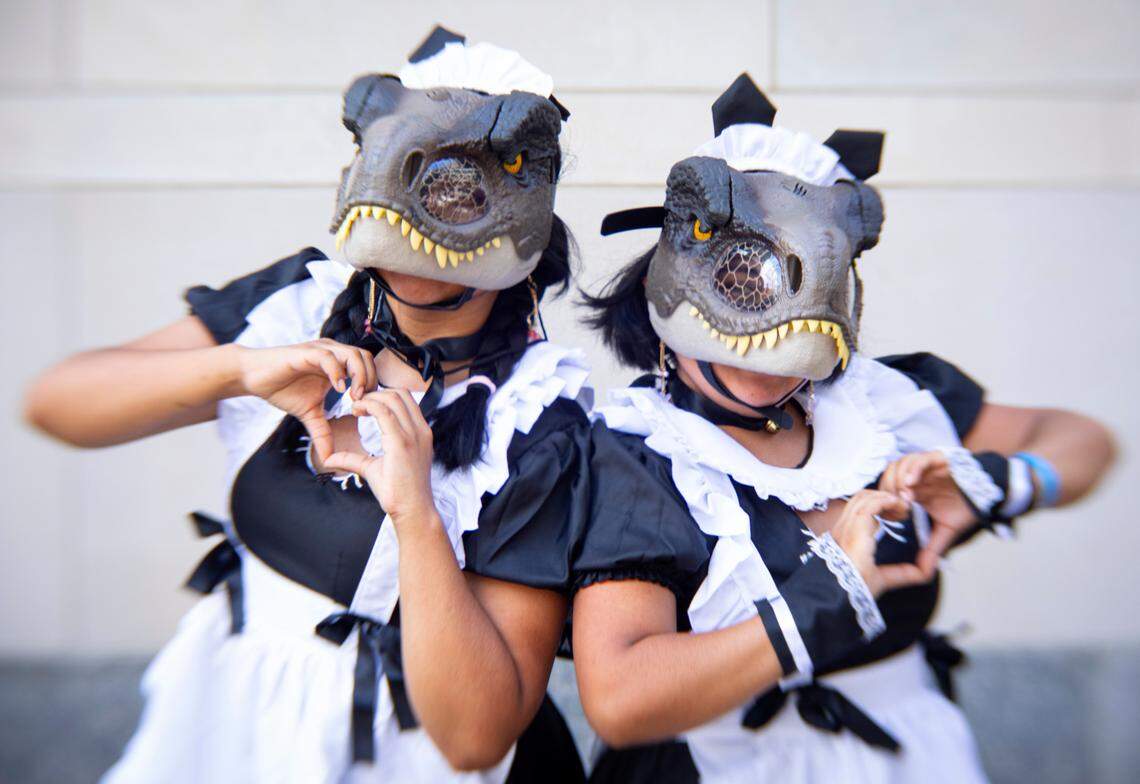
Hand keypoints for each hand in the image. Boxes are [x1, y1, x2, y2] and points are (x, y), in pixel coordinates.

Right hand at [237, 339, 376, 460]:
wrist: (253, 376)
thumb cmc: (282, 388)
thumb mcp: (308, 414)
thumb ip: (322, 433)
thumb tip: (329, 458)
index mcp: (337, 365)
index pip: (368, 368)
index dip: (373, 387)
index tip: (368, 408)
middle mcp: (333, 354)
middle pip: (366, 358)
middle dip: (372, 381)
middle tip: (364, 403)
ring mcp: (321, 351)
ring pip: (353, 355)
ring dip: (359, 376)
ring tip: (354, 397)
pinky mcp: (306, 352)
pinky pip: (329, 357)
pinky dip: (338, 372)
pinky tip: (339, 390)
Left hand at [323, 389, 436, 522]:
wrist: (413, 511)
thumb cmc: (399, 494)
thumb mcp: (374, 469)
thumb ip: (354, 459)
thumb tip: (331, 459)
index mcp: (419, 433)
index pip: (405, 400)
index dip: (383, 395)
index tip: (364, 405)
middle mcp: (420, 431)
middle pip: (400, 393)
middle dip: (375, 393)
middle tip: (357, 403)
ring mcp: (414, 435)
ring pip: (393, 398)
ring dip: (370, 398)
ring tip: (355, 407)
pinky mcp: (402, 443)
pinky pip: (384, 413)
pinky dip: (368, 406)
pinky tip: (356, 412)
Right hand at [830, 490, 930, 596]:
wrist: (844, 595)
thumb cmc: (859, 589)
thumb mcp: (888, 578)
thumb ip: (906, 573)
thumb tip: (928, 571)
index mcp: (847, 536)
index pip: (858, 508)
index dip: (878, 506)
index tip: (897, 516)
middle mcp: (844, 527)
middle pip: (860, 497)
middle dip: (881, 497)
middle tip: (902, 509)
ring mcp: (848, 525)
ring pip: (864, 496)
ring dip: (886, 497)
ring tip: (903, 508)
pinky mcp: (856, 527)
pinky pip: (871, 503)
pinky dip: (887, 501)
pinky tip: (900, 508)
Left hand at [878, 451, 977, 575]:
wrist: (989, 493)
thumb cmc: (965, 508)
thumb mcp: (945, 531)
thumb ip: (932, 548)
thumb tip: (925, 572)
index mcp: (913, 492)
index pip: (886, 491)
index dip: (885, 502)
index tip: (894, 516)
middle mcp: (915, 478)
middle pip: (888, 477)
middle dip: (888, 491)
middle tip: (899, 507)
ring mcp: (924, 467)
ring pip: (898, 465)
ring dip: (898, 480)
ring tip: (907, 496)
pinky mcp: (937, 458)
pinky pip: (919, 459)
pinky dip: (912, 469)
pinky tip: (912, 482)